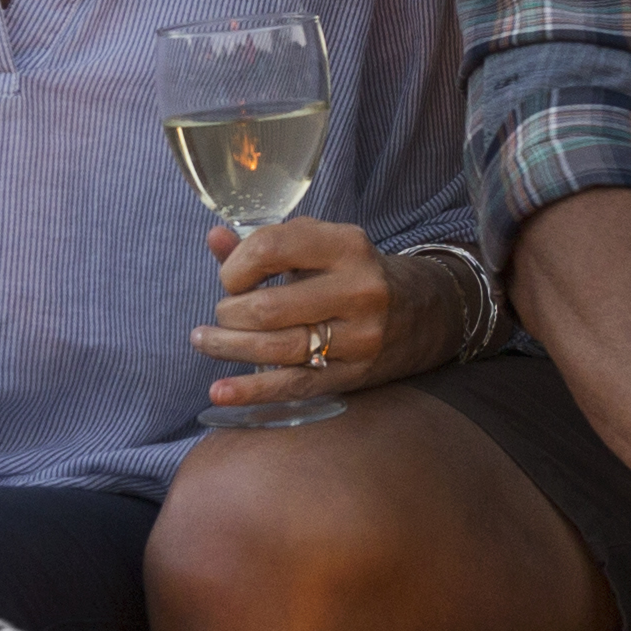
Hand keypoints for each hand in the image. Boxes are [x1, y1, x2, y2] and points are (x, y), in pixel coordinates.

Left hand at [194, 216, 405, 409]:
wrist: (425, 311)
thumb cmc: (356, 272)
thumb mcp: (321, 246)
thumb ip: (268, 242)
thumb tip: (215, 238)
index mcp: (347, 246)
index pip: (271, 249)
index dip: (236, 266)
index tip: (230, 277)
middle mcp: (358, 290)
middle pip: (268, 308)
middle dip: (230, 312)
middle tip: (223, 313)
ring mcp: (359, 337)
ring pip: (277, 349)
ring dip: (229, 347)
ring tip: (205, 341)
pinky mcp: (355, 374)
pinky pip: (294, 385)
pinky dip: (252, 391)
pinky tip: (220, 393)